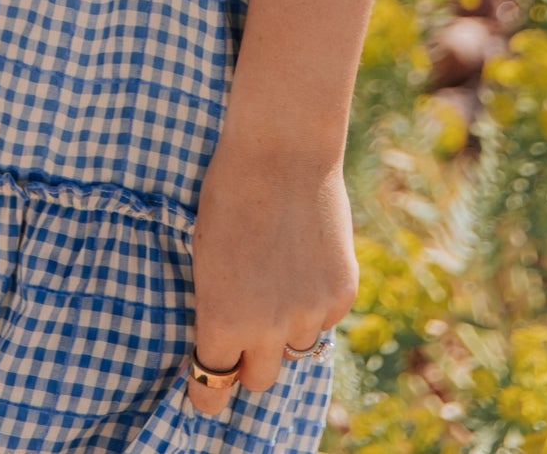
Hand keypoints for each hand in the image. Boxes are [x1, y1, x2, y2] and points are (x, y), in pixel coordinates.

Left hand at [184, 133, 357, 418]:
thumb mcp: (205, 254)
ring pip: (294, 348)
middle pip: (258, 380)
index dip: (208, 394)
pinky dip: (314, 301)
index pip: (214, 387)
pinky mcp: (340, 295)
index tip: (206, 394)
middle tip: (245, 327)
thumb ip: (218, 305)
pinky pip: (324, 318)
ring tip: (276, 276)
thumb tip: (226, 339)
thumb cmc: (228, 194)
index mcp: (222, 321)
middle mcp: (267, 330)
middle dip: (249, 361)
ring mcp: (309, 314)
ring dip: (285, 327)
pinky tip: (303, 260)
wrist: (282, 152)